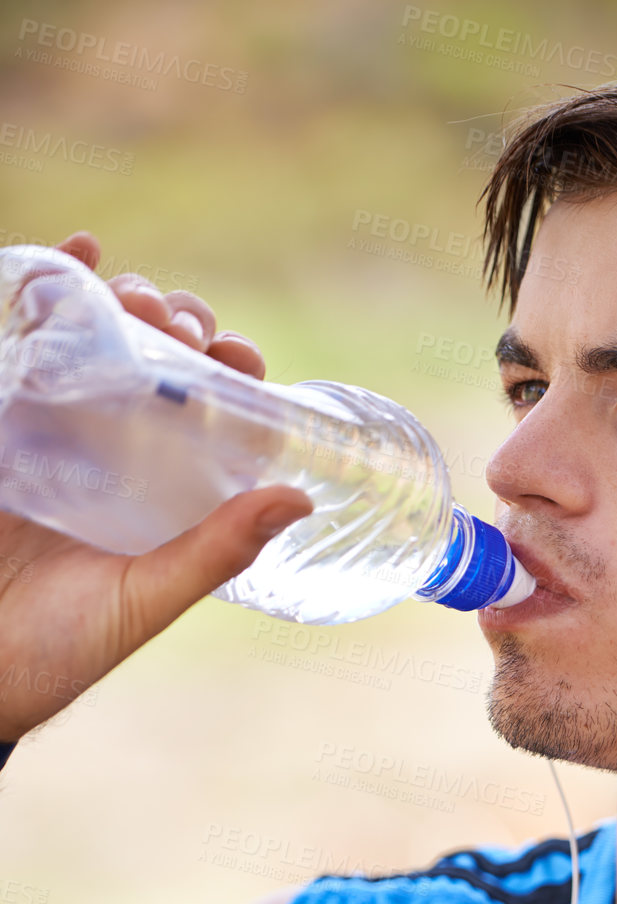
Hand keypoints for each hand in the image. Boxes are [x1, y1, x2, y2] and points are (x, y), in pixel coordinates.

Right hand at [0, 231, 312, 740]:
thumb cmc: (58, 650)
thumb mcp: (142, 602)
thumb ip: (212, 554)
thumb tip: (299, 500)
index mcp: (156, 490)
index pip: (207, 415)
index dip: (231, 377)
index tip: (242, 358)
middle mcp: (108, 451)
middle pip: (155, 363)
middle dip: (179, 325)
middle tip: (185, 324)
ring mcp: (47, 430)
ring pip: (94, 340)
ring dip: (123, 300)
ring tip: (138, 293)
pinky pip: (18, 340)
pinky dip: (50, 287)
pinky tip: (81, 251)